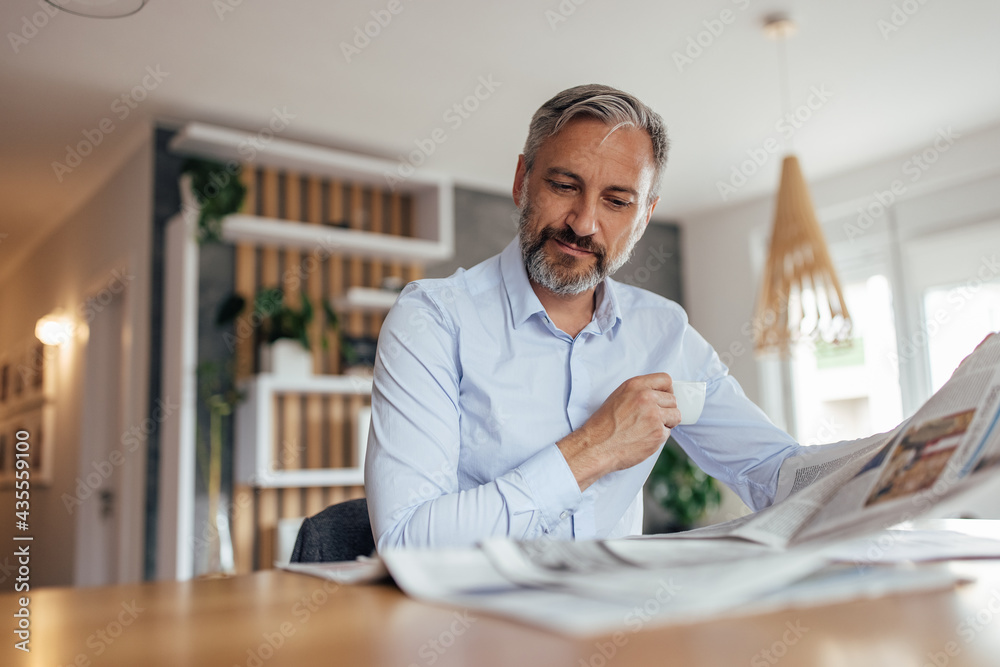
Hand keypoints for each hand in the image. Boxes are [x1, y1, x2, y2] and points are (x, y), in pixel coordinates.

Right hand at [557, 373, 679, 490]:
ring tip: (649, 428)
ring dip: (666, 423)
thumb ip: (639, 392)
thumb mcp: (618, 397)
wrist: (596, 447)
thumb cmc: (604, 425)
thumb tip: (659, 395)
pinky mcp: (658, 433)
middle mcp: (646, 397)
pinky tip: (644, 438)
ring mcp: (654, 415)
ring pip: (676, 416)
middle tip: (651, 418)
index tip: (664, 398)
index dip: (667, 390)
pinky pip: (668, 432)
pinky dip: (659, 437)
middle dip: (666, 409)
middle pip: (673, 400)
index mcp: (635, 385)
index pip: (665, 379)